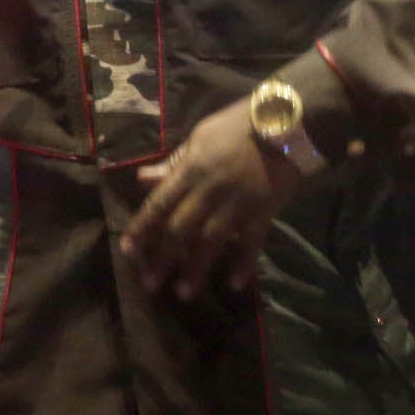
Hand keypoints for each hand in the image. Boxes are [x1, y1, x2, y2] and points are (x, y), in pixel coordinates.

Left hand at [120, 101, 302, 299]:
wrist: (287, 122)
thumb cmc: (237, 125)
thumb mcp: (199, 137)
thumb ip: (174, 163)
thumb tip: (143, 179)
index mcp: (190, 170)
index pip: (159, 204)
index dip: (141, 229)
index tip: (128, 251)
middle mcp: (209, 190)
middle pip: (180, 229)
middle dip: (163, 258)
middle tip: (150, 284)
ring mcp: (238, 202)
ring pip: (211, 241)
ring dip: (196, 268)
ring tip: (184, 293)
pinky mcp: (264, 210)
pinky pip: (252, 241)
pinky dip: (243, 263)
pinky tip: (234, 284)